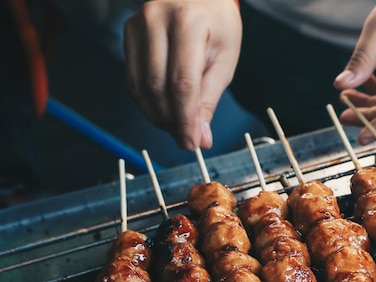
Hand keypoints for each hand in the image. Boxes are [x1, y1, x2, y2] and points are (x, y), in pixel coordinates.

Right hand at [124, 0, 241, 150]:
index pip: (182, 83)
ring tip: (176, 127)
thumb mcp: (224, 60)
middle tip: (186, 140)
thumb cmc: (217, 26)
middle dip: (171, 121)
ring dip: (157, 115)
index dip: (185, 119)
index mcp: (189, 22)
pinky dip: (147, 102)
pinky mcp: (127, 33)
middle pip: (157, 86)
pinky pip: (133, 78)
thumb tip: (199, 138)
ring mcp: (138, 24)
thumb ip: (209, 100)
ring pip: (140, 86)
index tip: (192, 143)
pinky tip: (163, 111)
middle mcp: (157, 19)